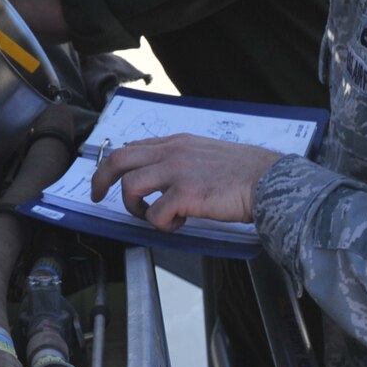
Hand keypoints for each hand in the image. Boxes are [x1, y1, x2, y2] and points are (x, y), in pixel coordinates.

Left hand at [89, 133, 282, 230]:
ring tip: (153, 216)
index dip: (115, 164)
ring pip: (130, 187)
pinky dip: (161, 224)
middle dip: (101, 179)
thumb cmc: (244, 172)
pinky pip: (155, 214)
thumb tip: (160, 172)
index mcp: (176, 142)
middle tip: (97, 196)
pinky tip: (178, 223)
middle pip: (118, 159)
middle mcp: (171, 152)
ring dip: (135, 208)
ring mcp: (176, 171)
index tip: (107, 178)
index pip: (133, 147)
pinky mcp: (185, 193)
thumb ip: (181, 158)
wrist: (269, 180)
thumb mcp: (205, 153)